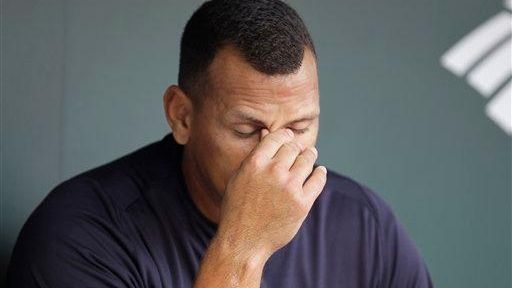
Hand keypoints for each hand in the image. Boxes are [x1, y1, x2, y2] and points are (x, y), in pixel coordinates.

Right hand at [215, 128, 326, 258]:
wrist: (244, 241)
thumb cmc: (238, 208)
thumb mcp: (240, 177)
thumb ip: (255, 155)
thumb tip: (266, 132)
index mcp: (255, 163)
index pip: (277, 137)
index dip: (285, 135)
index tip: (289, 137)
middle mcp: (273, 172)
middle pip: (294, 147)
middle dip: (297, 147)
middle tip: (301, 149)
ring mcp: (289, 187)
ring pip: (307, 160)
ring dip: (310, 156)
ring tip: (310, 156)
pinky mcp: (302, 203)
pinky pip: (318, 179)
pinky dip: (320, 173)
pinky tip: (319, 172)